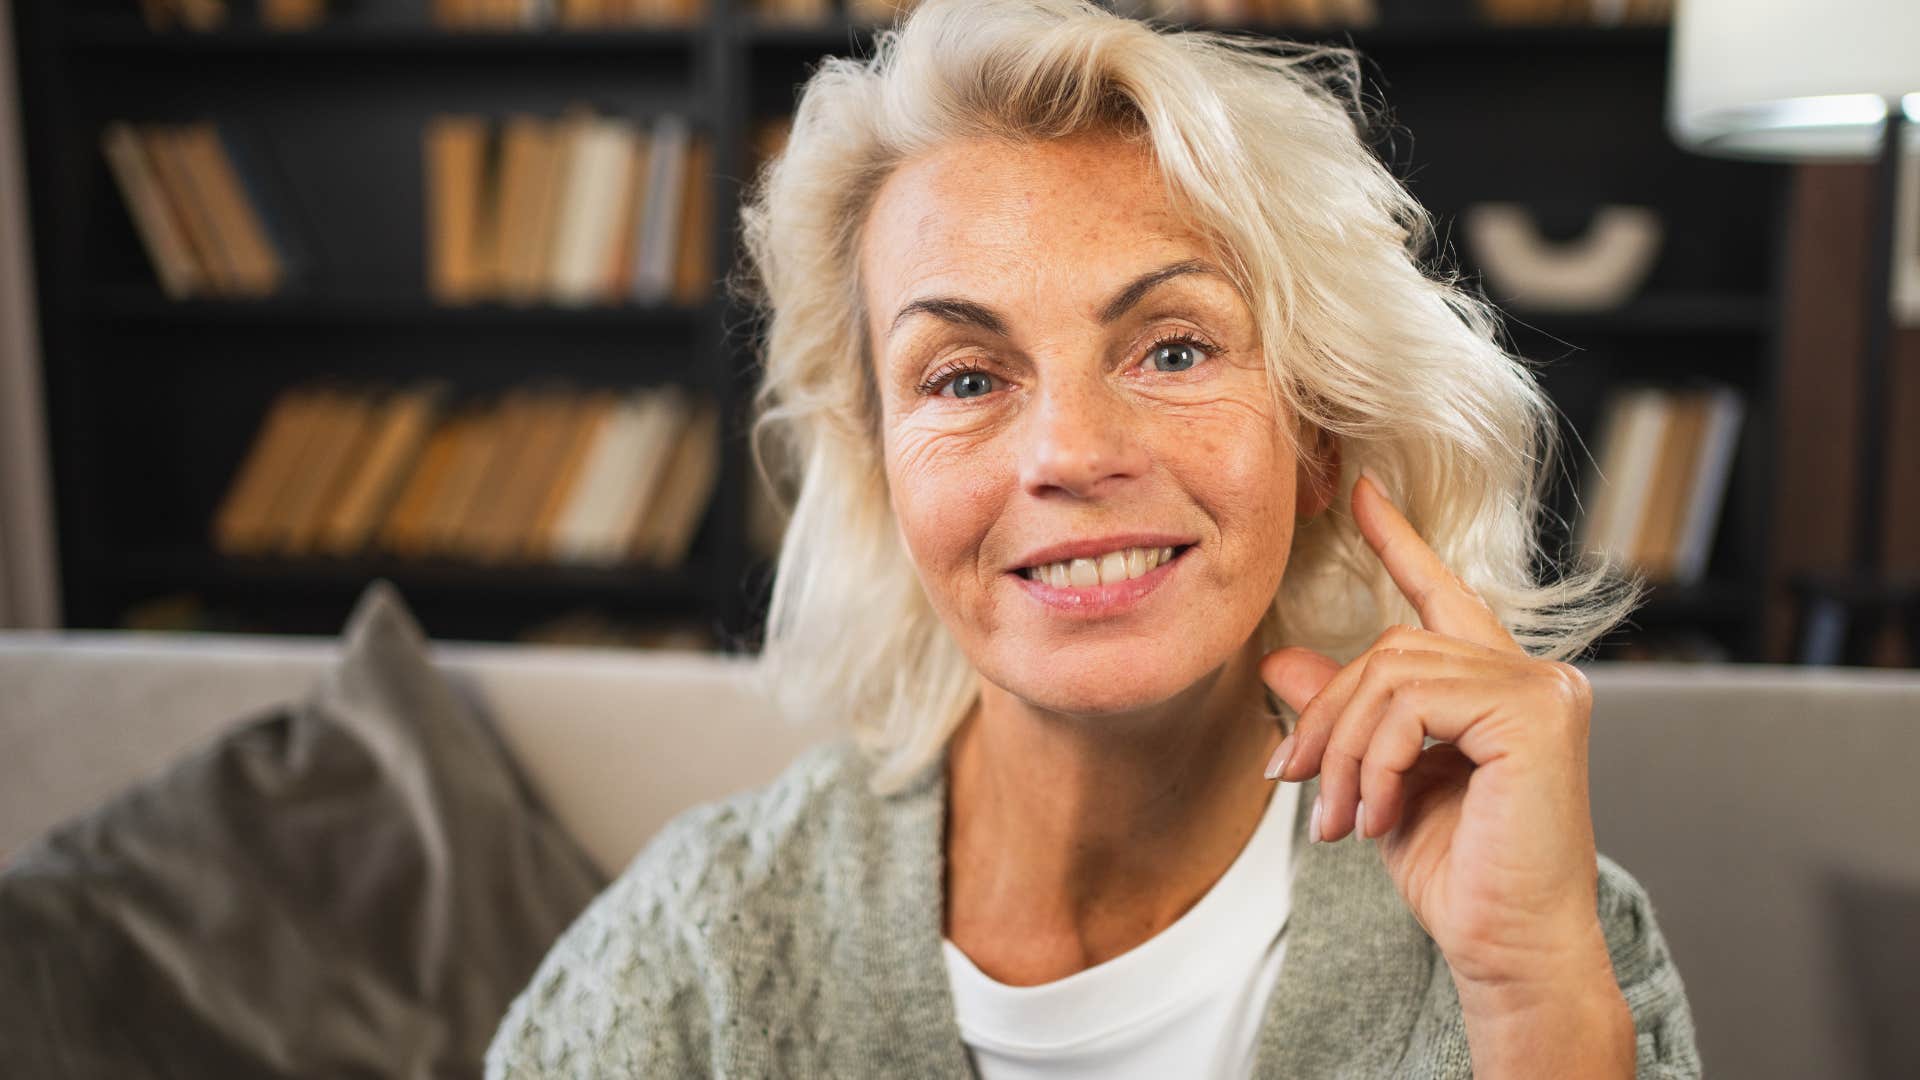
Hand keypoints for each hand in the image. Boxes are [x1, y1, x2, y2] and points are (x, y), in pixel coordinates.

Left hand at [1260, 472, 1617, 999]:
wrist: (1507, 949)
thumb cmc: (1459, 874)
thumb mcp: (1379, 783)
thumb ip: (1344, 719)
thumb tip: (1280, 661)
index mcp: (1498, 686)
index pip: (1442, 596)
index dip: (1398, 542)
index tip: (1359, 493)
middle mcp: (1533, 675)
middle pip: (1389, 650)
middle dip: (1327, 717)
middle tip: (1296, 783)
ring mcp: (1543, 688)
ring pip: (1392, 677)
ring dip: (1345, 752)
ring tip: (1339, 819)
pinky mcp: (1535, 713)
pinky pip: (1413, 706)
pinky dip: (1376, 762)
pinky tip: (1378, 816)